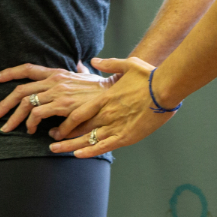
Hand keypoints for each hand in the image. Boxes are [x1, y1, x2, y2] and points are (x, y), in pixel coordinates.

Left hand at [0, 61, 117, 133]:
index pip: (28, 68)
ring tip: (9, 129)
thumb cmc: (101, 88)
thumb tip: (80, 63)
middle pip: (21, 89)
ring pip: (27, 103)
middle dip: (5, 104)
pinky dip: (32, 124)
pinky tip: (33, 131)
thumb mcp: (87, 75)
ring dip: (15, 118)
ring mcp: (58, 92)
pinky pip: (39, 115)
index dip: (10, 72)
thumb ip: (80, 70)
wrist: (115, 94)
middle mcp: (55, 80)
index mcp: (57, 73)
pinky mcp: (63, 105)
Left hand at [48, 56, 175, 157]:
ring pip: (88, 139)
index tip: (57, 125)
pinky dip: (90, 151)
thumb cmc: (148, 76)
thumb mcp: (126, 64)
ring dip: (70, 146)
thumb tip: (93, 60)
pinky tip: (78, 155)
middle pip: (80, 127)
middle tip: (51, 141)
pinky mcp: (127, 136)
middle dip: (63, 135)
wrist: (165, 88)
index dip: (66, 121)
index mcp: (105, 98)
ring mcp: (116, 126)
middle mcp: (107, 113)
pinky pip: (104, 146)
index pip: (79, 112)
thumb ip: (108, 64)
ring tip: (56, 150)